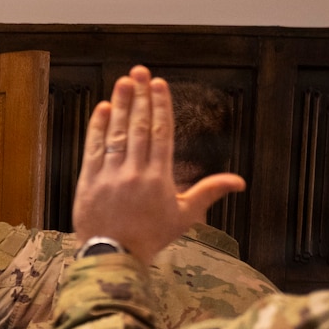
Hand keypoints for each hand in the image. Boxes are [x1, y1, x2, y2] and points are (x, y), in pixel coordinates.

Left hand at [71, 66, 244, 262]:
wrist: (115, 256)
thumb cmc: (151, 237)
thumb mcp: (184, 216)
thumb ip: (209, 192)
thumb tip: (240, 181)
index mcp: (159, 178)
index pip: (161, 133)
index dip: (160, 106)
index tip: (159, 85)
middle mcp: (135, 173)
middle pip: (138, 127)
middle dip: (140, 96)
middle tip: (139, 72)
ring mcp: (110, 176)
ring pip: (116, 134)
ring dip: (119, 105)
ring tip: (123, 82)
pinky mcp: (88, 182)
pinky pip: (93, 149)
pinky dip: (97, 128)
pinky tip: (102, 109)